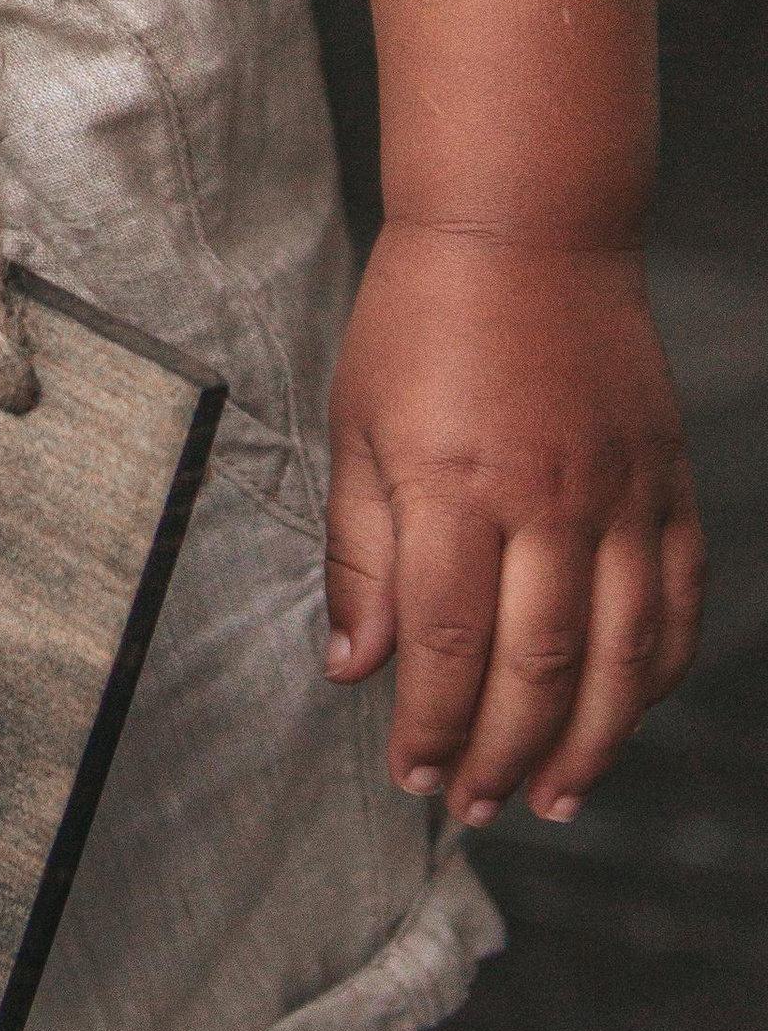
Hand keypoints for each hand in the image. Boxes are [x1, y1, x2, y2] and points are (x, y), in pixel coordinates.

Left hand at [324, 221, 703, 825]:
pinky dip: (656, 673)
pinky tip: (622, 712)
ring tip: (552, 797)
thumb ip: (358, 553)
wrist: (524, 224)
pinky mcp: (668, 483)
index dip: (427, 726)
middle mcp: (545, 499)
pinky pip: (677, 604)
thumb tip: (352, 668)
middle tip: (473, 805)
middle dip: (500, 757)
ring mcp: (619, 494)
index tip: (409, 773)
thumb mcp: (357, 423)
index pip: (443, 646)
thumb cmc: (420, 319)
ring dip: (587, 744)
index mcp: (453, 483)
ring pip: (618, 658)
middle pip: (534, 671)